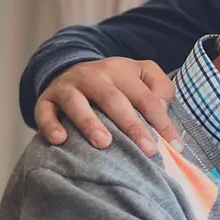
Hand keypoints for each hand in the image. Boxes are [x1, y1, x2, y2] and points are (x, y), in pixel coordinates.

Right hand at [34, 58, 179, 154]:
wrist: (72, 70)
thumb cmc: (117, 82)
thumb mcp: (142, 74)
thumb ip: (160, 87)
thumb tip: (163, 108)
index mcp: (120, 70)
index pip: (146, 98)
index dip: (162, 122)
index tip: (176, 146)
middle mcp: (93, 75)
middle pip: (114, 100)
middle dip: (132, 125)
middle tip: (147, 149)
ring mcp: (67, 86)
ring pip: (77, 103)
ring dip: (89, 122)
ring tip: (104, 143)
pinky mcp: (46, 99)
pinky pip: (44, 112)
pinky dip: (50, 125)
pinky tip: (60, 140)